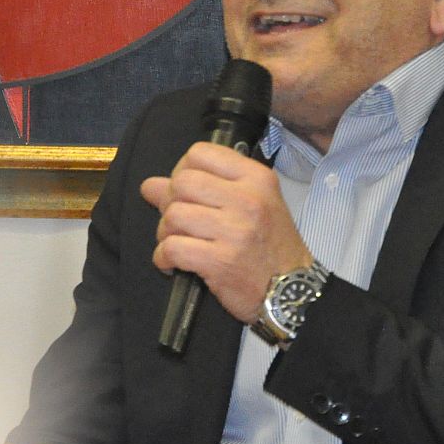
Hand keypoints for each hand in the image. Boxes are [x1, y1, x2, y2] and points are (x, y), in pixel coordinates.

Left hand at [140, 142, 313, 322]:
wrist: (292, 290)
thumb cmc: (272, 246)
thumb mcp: (253, 205)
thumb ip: (206, 188)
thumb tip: (150, 185)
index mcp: (256, 179)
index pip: (200, 153)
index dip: (182, 170)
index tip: (184, 191)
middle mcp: (247, 200)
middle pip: (182, 183)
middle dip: (169, 203)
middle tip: (178, 222)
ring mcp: (234, 230)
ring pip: (174, 215)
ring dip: (165, 232)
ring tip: (177, 243)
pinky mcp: (220, 261)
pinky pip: (172, 248)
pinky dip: (163, 257)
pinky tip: (172, 263)